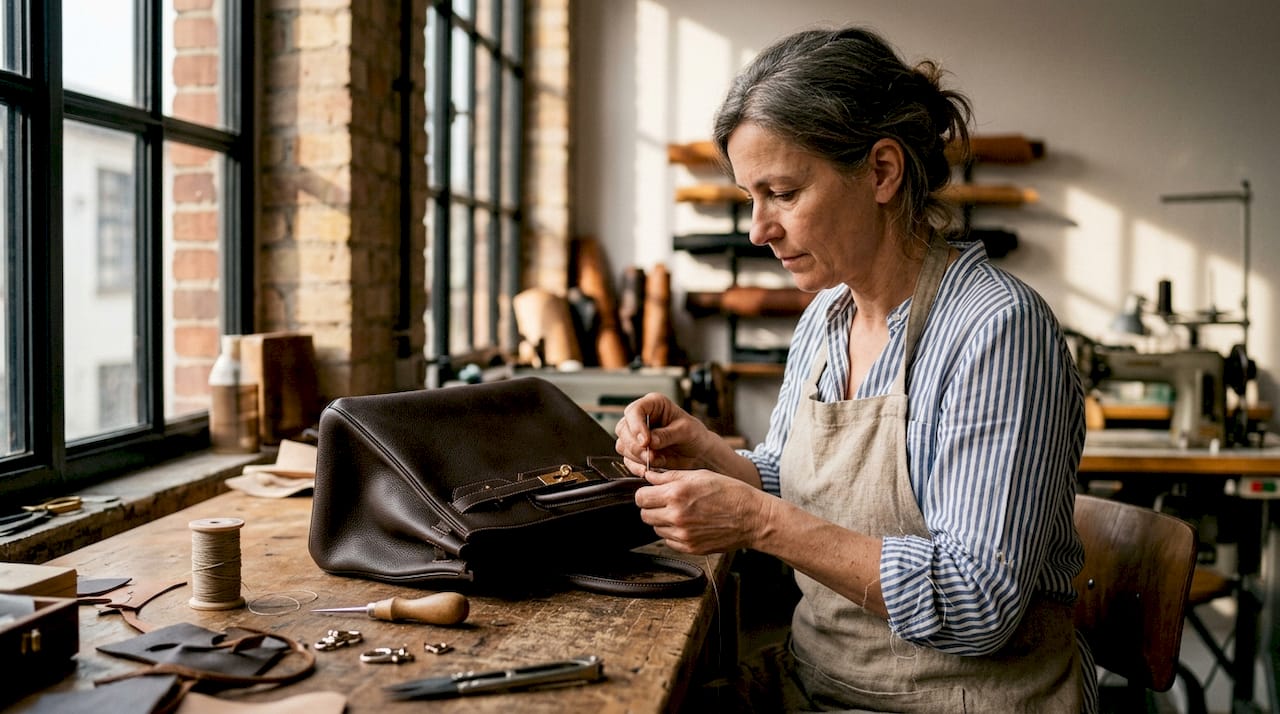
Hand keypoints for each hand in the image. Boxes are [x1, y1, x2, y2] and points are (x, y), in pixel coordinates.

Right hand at [614, 393, 716, 474]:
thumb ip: (667, 435)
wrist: (698, 453)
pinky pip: (627, 459)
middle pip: (623, 429)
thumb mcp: (686, 431)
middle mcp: (642, 418)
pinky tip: (648, 469)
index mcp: (653, 404)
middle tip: (650, 456)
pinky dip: (636, 467)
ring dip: (637, 456)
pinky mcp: (637, 451)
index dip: (636, 426)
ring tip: (656, 460)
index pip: (634, 411)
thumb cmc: (694, 435)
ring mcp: (637, 435)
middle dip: (635, 445)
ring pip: (622, 445)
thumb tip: (650, 441)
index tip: (645, 442)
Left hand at [634, 468, 769, 553]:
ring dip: (663, 520)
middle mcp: (676, 516)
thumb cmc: (730, 492)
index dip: (645, 493)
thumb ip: (670, 477)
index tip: (652, 492)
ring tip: (682, 512)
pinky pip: (669, 541)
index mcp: (676, 494)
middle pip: (644, 514)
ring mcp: (682, 535)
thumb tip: (649, 476)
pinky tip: (689, 524)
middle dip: (652, 507)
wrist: (752, 517)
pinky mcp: (689, 548)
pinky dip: (674, 533)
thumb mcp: (700, 475)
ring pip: (656, 528)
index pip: (641, 497)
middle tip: (665, 502)